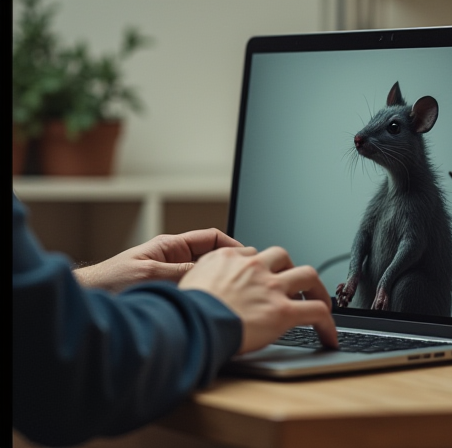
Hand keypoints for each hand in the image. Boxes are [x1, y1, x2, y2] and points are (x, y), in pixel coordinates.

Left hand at [73, 228, 241, 291]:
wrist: (89, 300)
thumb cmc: (110, 282)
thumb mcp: (152, 274)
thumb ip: (183, 272)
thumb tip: (212, 273)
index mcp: (171, 246)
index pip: (211, 237)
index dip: (232, 245)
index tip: (248, 257)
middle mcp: (174, 259)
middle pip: (212, 257)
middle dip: (230, 265)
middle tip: (247, 277)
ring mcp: (172, 276)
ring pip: (205, 276)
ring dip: (218, 283)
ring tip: (234, 292)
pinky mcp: (169, 293)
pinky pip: (195, 291)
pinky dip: (206, 296)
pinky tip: (213, 305)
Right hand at [178, 246, 338, 353]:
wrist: (191, 323)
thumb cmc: (184, 311)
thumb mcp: (187, 285)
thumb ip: (202, 282)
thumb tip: (202, 293)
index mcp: (227, 259)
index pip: (251, 253)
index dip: (259, 266)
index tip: (262, 277)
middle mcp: (253, 267)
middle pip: (282, 255)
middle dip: (291, 268)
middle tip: (295, 283)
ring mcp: (271, 287)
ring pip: (308, 275)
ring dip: (317, 288)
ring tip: (321, 301)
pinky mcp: (283, 311)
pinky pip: (317, 311)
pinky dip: (327, 323)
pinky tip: (329, 335)